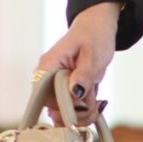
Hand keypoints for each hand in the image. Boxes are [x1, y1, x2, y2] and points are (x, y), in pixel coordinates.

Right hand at [30, 0, 122, 119]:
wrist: (97, 27)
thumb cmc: (94, 35)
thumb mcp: (93, 55)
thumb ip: (84, 75)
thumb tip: (74, 93)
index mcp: (48, 66)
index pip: (45, 97)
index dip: (64, 105)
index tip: (83, 100)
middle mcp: (47, 78)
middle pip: (54, 110)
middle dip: (78, 112)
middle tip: (96, 102)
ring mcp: (55, 86)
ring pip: (63, 114)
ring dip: (84, 113)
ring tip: (97, 101)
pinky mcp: (65, 91)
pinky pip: (71, 110)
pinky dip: (85, 110)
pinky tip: (96, 101)